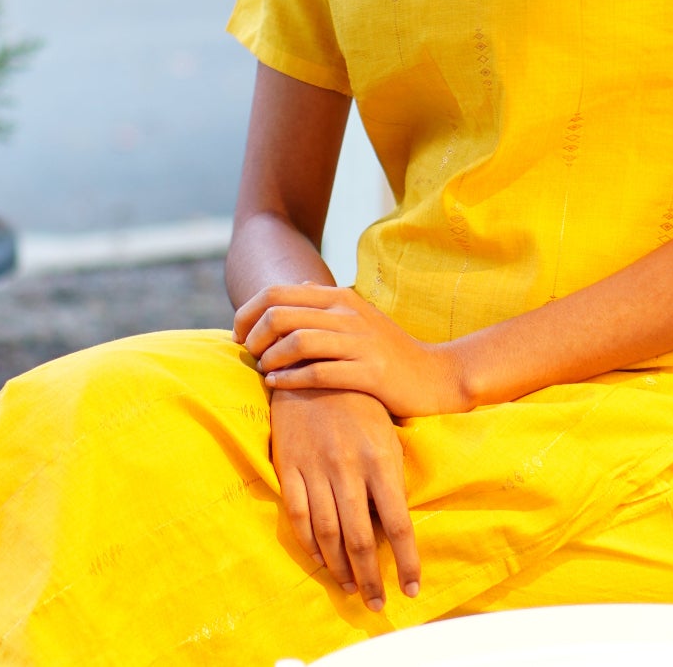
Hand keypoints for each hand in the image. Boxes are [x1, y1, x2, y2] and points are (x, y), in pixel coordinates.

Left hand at [233, 283, 468, 417]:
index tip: (238, 336)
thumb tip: (301, 287)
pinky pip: (318, 373)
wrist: (434, 375)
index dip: (248, 313)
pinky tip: (277, 385)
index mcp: (339, 298)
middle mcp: (347, 314)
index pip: (277, 294)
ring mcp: (359, 342)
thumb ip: (328, 304)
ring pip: (296, 342)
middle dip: (253, 336)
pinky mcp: (368, 372)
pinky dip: (289, 380)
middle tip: (248, 355)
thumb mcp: (359, 317)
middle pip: (280, 315)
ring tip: (263, 371)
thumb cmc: (388, 350)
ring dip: (270, 359)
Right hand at [268, 387, 420, 611]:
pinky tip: (321, 560)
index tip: (411, 588)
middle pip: (362, 539)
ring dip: (341, 569)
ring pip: (329, 535)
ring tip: (351, 588)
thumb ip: (392, 477)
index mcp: (381, 459)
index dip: (406, 561)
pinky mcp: (290, 467)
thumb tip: (397, 526)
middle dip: (371, 577)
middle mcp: (349, 468)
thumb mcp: (387, 433)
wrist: (315, 364)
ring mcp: (317, 468)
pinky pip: (299, 516)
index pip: (399, 524)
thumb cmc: (360, 401)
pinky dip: (310, 545)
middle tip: (377, 602)